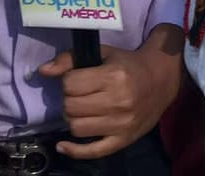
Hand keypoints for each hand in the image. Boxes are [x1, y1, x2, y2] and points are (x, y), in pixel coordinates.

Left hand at [39, 23, 184, 159]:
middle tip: (78, 94)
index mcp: (112, 77)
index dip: (67, 80)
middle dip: (68, 99)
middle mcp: (117, 102)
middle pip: (71, 107)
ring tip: (80, 110)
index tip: (75, 78)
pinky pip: (92, 151)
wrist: (162, 79)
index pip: (70, 84)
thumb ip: (71, 59)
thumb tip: (43, 71)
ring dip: (72, 118)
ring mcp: (120, 124)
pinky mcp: (123, 140)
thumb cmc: (129, 64)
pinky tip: (63, 145)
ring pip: (76, 128)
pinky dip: (74, 150)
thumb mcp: (103, 53)